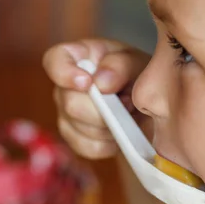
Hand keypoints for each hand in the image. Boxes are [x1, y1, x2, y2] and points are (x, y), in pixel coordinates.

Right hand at [43, 39, 150, 158]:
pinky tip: (120, 133)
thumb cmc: (139, 75)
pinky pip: (87, 147)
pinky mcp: (75, 137)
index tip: (86, 83)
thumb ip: (120, 66)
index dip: (64, 73)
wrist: (150, 104)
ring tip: (126, 116)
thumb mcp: (137, 63)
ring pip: (79, 128)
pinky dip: (108, 144)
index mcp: (78, 57)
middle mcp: (65, 85)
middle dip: (103, 109)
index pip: (54, 61)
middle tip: (127, 104)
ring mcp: (66, 113)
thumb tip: (100, 83)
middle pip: (70, 103)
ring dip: (109, 126)